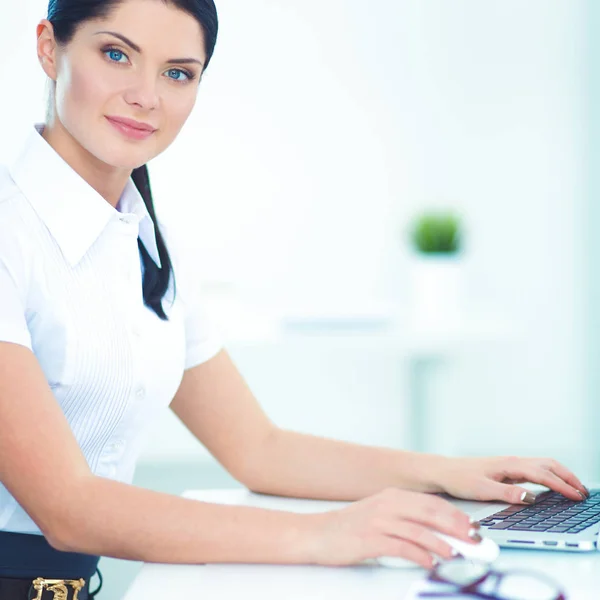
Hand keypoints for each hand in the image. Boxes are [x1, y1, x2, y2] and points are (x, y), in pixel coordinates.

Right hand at [307, 487, 478, 567]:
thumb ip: (404, 518)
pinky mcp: (370, 539)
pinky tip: (430, 563)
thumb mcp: (379, 514)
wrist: (316, 534)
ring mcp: (378, 521)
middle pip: (430, 513)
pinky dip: (420, 555)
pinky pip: (402, 547)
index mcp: (392, 496)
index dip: (455, 514)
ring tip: (456, 554)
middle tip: (473, 540)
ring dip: (441, 543)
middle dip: (455, 527)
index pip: (431, 502)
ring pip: (419, 530)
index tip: (472, 526)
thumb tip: (436, 531)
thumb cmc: (349, 527)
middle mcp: (387, 504)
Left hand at [435, 455, 587, 503]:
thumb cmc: (458, 479)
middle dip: (567, 476)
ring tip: (573, 488)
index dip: (562, 486)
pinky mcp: (504, 470)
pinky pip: (533, 470)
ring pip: (541, 465)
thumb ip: (507, 493)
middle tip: (583, 491)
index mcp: (508, 464)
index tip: (577, 496)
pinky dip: (548, 476)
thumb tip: (531, 497)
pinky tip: (550, 486)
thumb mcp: (481, 489)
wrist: (442, 471)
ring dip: (559, 475)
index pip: (542, 474)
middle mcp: (511, 462)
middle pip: (547, 464)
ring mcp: (508, 465)